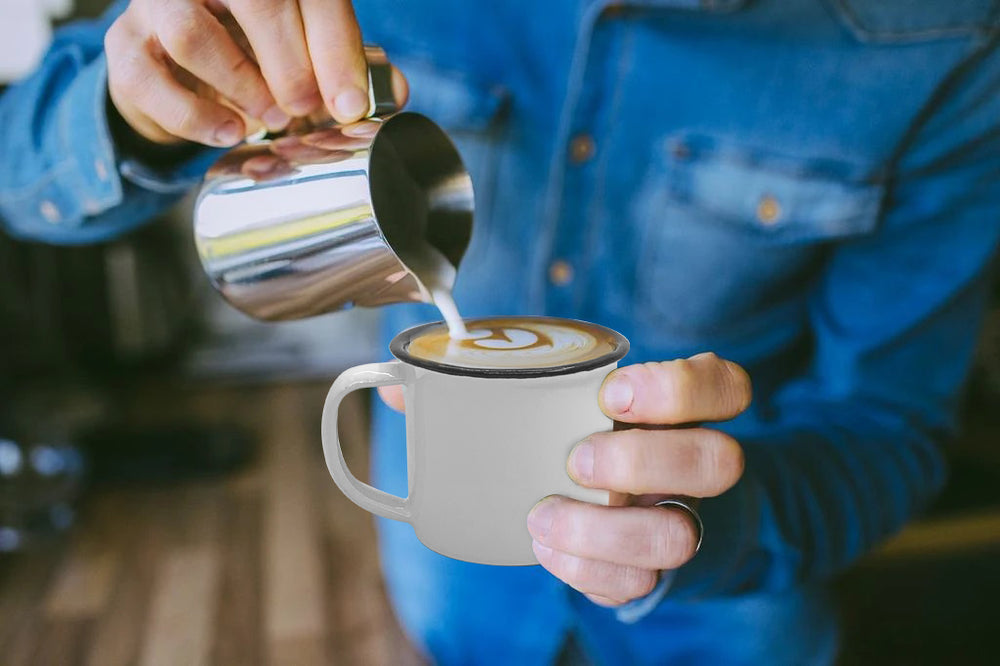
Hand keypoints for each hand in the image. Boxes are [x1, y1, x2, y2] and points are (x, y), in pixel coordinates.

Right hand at [105, 0, 407, 146]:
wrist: (177, 68)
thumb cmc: (254, 53)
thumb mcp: (307, 52)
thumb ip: (351, 66)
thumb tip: (396, 92)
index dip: (335, 49)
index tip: (349, 105)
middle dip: (291, 64)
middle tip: (308, 110)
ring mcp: (159, 5)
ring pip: (193, 34)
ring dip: (242, 86)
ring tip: (272, 120)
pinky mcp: (126, 46)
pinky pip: (150, 79)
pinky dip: (195, 116)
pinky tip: (229, 133)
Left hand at [527, 353, 750, 605]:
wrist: (597, 495)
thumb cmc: (583, 425)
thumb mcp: (585, 392)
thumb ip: (565, 376)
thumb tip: (477, 344)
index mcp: (690, 411)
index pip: (728, 388)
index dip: (677, 390)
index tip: (609, 393)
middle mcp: (697, 467)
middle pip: (718, 464)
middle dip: (640, 461)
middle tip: (575, 459)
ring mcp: (680, 522)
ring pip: (678, 539)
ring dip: (603, 530)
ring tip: (542, 514)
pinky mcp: (650, 569)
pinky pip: (636, 584)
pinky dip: (583, 568)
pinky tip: (545, 545)